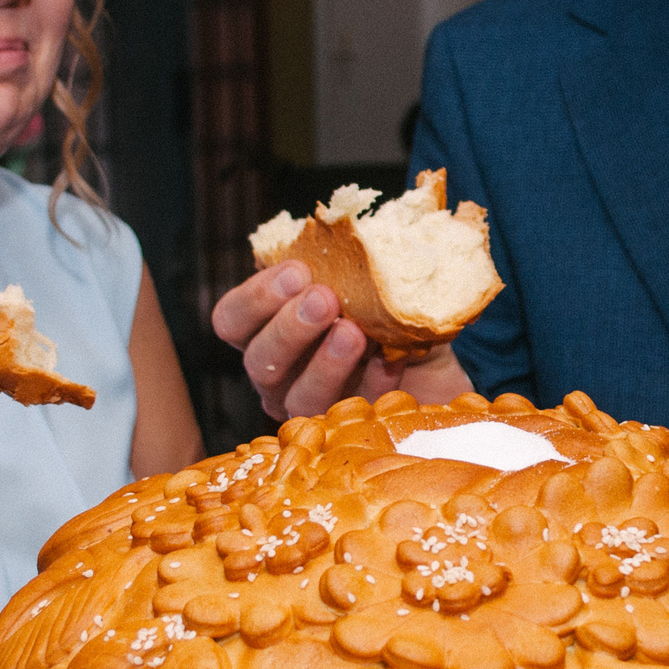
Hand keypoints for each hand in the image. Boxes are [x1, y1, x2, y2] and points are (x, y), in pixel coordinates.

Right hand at [210, 262, 470, 421]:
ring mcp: (310, 408)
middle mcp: (278, 374)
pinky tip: (392, 362)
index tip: (298, 271)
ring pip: (296, 395)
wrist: (435, 367)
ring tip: (353, 333)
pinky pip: (347, 416)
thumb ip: (358, 264)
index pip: (233, 319)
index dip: (256, 297)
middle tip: (324, 298)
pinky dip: (371, 385)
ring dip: (323, 362)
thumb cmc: (390, 316)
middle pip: (258, 360)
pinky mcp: (346, 434)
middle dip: (289, 326)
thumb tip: (371, 234)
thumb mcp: (375, 283)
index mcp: (269, 329)